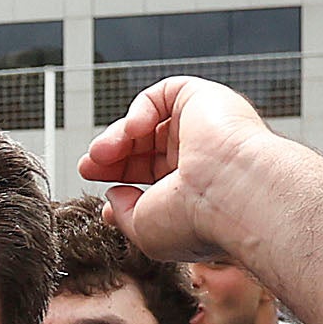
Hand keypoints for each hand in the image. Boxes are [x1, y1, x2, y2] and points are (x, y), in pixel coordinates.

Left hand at [76, 76, 286, 264]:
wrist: (233, 194)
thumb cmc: (196, 220)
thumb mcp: (145, 229)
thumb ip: (124, 213)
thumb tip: (113, 197)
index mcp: (195, 190)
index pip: (149, 173)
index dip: (116, 173)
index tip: (91, 179)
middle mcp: (204, 158)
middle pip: (146, 146)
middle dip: (112, 155)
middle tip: (88, 164)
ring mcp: (206, 128)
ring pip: (151, 122)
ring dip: (118, 135)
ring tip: (100, 154)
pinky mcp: (206, 99)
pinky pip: (165, 94)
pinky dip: (140, 109)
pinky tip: (133, 130)